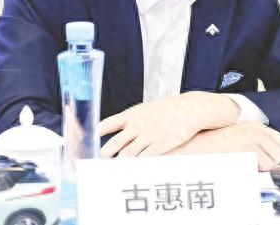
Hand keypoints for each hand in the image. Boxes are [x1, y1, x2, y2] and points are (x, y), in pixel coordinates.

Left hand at [99, 91, 239, 157]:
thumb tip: (115, 126)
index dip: (96, 134)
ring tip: (112, 170)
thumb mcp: (145, 109)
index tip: (89, 141)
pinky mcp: (160, 146)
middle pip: (113, 144)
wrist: (189, 109)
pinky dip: (136, 167)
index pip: (107, 124)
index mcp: (131, 114)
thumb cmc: (167, 109)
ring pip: (127, 155)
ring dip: (118, 164)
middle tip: (99, 162)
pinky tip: (131, 171)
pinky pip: (143, 160)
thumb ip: (131, 119)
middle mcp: (137, 125)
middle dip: (104, 155)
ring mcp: (148, 136)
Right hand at [167, 122, 279, 171]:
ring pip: (273, 162)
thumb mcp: (238, 135)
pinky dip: (255, 171)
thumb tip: (277, 156)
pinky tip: (241, 165)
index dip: (275, 152)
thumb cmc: (215, 143)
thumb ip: (257, 141)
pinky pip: (262, 167)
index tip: (268, 157)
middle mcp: (255, 131)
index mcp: (254, 126)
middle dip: (271, 162)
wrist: (197, 145)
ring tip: (246, 163)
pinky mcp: (246, 151)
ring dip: (263, 167)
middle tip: (256, 163)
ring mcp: (251, 140)